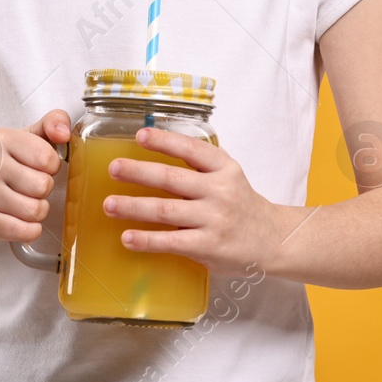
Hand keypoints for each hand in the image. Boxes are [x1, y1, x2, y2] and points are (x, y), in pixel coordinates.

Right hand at [0, 108, 69, 243]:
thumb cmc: (8, 162)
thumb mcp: (29, 136)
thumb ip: (53, 123)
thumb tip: (64, 133)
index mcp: (2, 140)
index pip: (47, 158)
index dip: (52, 165)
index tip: (42, 165)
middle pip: (43, 186)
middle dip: (44, 189)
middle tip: (32, 185)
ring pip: (35, 211)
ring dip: (38, 209)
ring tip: (26, 201)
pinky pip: (25, 232)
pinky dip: (31, 229)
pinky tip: (22, 219)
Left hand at [103, 126, 285, 276]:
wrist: (272, 240)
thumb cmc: (242, 205)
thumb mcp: (230, 175)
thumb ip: (200, 166)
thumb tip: (153, 155)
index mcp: (224, 168)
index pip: (191, 149)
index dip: (165, 141)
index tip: (141, 134)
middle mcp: (220, 191)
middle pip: (172, 178)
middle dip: (139, 172)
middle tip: (114, 168)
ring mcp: (214, 219)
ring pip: (166, 210)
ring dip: (133, 206)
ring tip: (109, 204)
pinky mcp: (208, 246)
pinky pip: (172, 242)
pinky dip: (147, 239)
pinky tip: (127, 237)